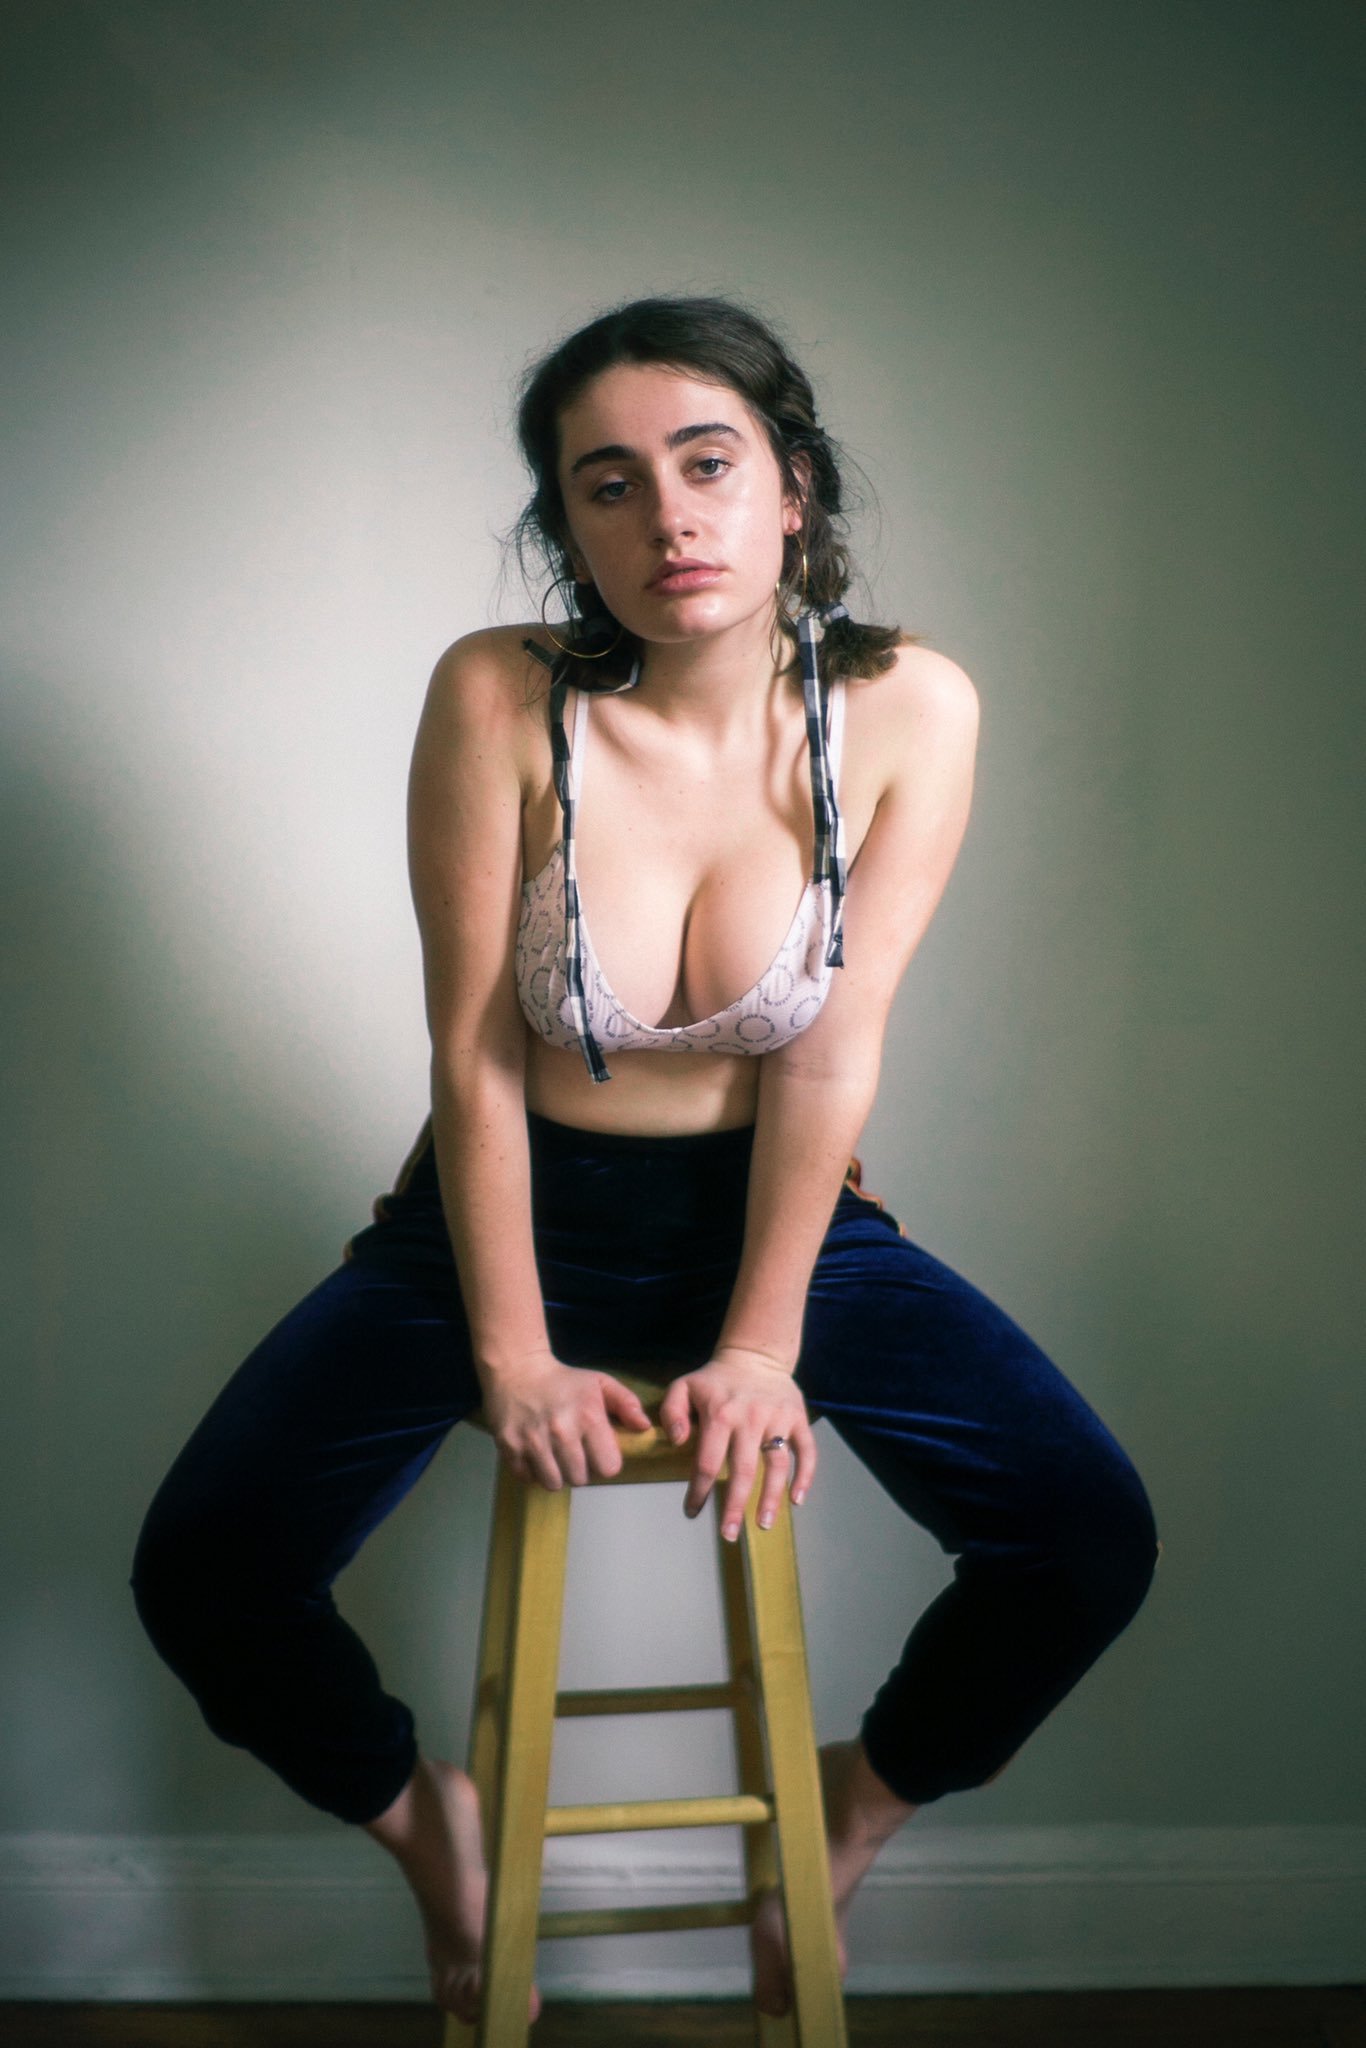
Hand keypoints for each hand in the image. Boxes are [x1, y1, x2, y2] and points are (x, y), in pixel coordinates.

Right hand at [478, 1356, 653, 1489]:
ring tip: (555, 1455)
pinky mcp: (509, 1446)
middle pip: (580, 1479)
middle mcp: (561, 1431)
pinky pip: (528, 1478)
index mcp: (588, 1416)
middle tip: (573, 1452)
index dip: (604, 1462)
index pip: (609, 1467)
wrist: (517, 1369)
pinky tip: (536, 1453)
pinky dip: (533, 1472)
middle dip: (580, 1470)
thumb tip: (644, 1427)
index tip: (596, 1451)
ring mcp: (533, 1440)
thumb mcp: (600, 1383)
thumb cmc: (564, 1381)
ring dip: (556, 1474)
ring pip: (554, 1483)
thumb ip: (627, 1404)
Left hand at [658, 1350, 816, 1541]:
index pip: (707, 1461)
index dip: (698, 1490)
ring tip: (762, 1524)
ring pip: (776, 1465)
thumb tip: (677, 1442)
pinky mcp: (798, 1417)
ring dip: (770, 1498)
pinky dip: (805, 1476)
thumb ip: (672, 1412)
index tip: (692, 1512)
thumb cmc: (715, 1379)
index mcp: (720, 1413)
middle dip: (734, 1505)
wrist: (756, 1354)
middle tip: (728, 1534)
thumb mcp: (684, 1386)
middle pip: (743, 1470)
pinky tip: (797, 1501)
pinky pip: (806, 1450)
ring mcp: (777, 1418)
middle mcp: (750, 1418)